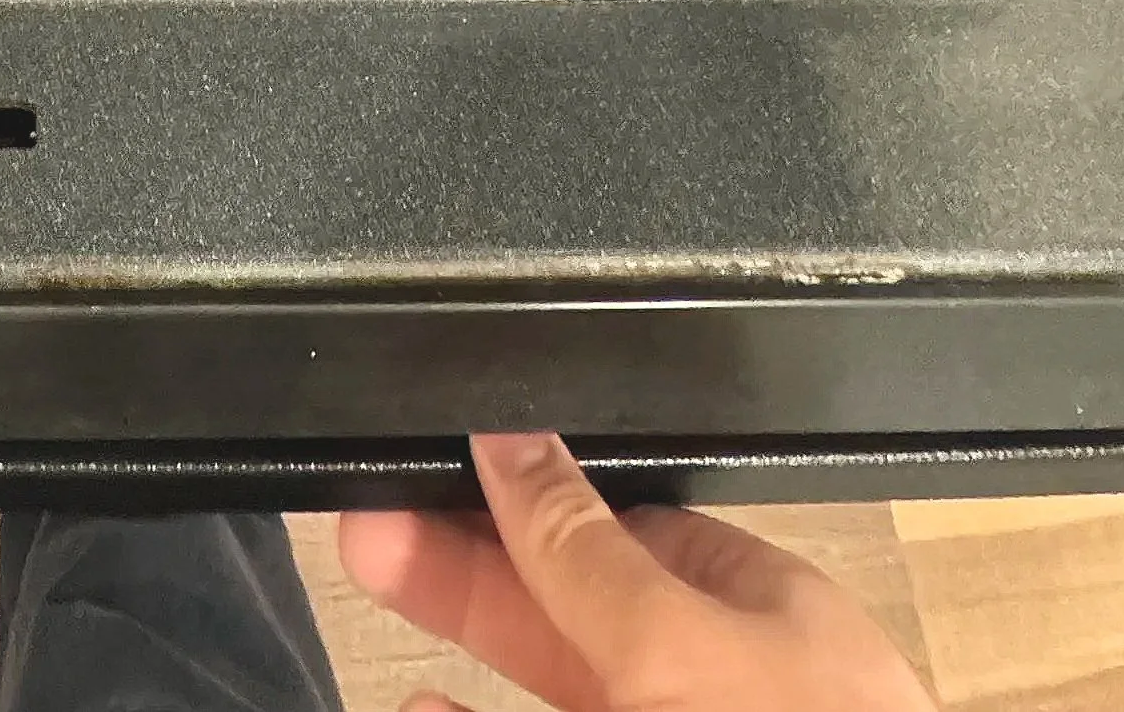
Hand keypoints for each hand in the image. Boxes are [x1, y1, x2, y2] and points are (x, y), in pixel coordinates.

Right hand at [338, 431, 938, 711]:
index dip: (521, 498)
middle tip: (362, 529)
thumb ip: (586, 553)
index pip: (622, 531)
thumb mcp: (686, 648)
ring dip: (462, 637)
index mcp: (761, 619)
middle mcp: (716, 691)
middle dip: (464, 565)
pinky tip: (417, 706)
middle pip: (569, 609)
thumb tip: (513, 438)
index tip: (428, 469)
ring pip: (552, 686)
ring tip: (371, 574)